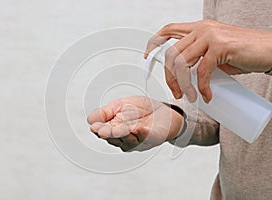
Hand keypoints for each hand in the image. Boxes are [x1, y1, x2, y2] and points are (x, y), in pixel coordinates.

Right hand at [87, 96, 183, 151]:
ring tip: (120, 128)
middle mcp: (123, 138)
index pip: (102, 131)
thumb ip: (105, 112)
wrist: (163, 110)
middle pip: (113, 137)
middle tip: (103, 130)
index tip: (94, 127)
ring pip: (127, 140)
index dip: (99, 129)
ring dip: (124, 134)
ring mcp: (136, 141)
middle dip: (109, 133)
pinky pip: (145, 137)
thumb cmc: (141, 109)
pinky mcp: (150, 139)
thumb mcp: (120, 105)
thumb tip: (90, 120)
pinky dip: (142, 133)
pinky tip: (138, 128)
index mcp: (113, 128)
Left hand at [145, 19, 271, 102]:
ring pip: (182, 62)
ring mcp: (211, 36)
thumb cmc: (244, 53)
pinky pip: (201, 71)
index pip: (168, 30)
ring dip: (182, 84)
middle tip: (176, 93)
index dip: (154, 43)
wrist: (269, 50)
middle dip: (169, 77)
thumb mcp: (215, 53)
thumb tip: (185, 74)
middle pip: (171, 54)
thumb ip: (199, 58)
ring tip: (189, 97)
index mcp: (198, 29)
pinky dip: (201, 87)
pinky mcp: (221, 47)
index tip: (148, 58)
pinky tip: (206, 96)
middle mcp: (202, 29)